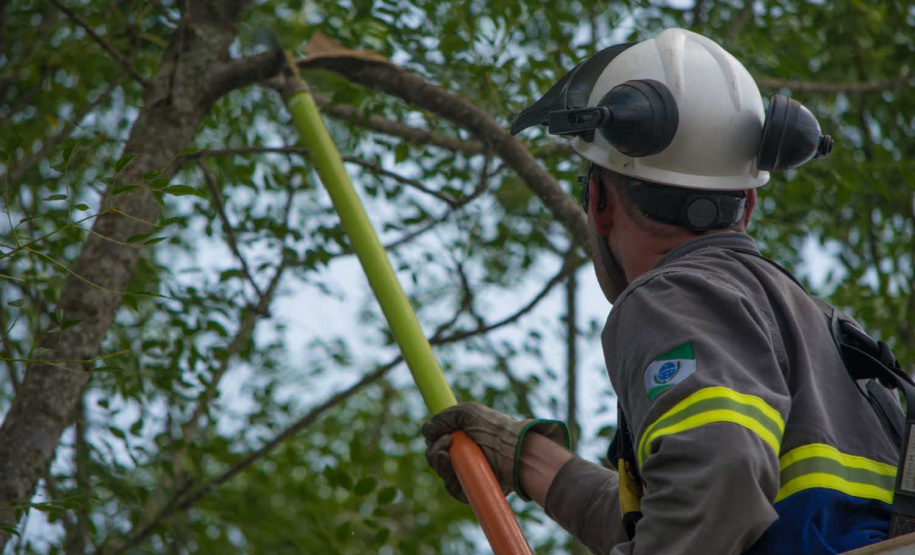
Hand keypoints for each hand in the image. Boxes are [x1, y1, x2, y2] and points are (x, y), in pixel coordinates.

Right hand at [421, 402, 568, 502]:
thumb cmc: (493, 427)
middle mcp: (464, 456)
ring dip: (438, 462)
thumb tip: (425, 430)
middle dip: (434, 450)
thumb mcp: (467, 413)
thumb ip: (443, 417)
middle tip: (447, 442)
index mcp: (462, 438)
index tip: (442, 434)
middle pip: (435, 457)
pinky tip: (452, 470)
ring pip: (441, 472)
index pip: (438, 441)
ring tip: (448, 454)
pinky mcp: (472, 489)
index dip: (434, 439)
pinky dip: (448, 480)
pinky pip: (452, 489)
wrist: (512, 448)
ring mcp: (467, 473)